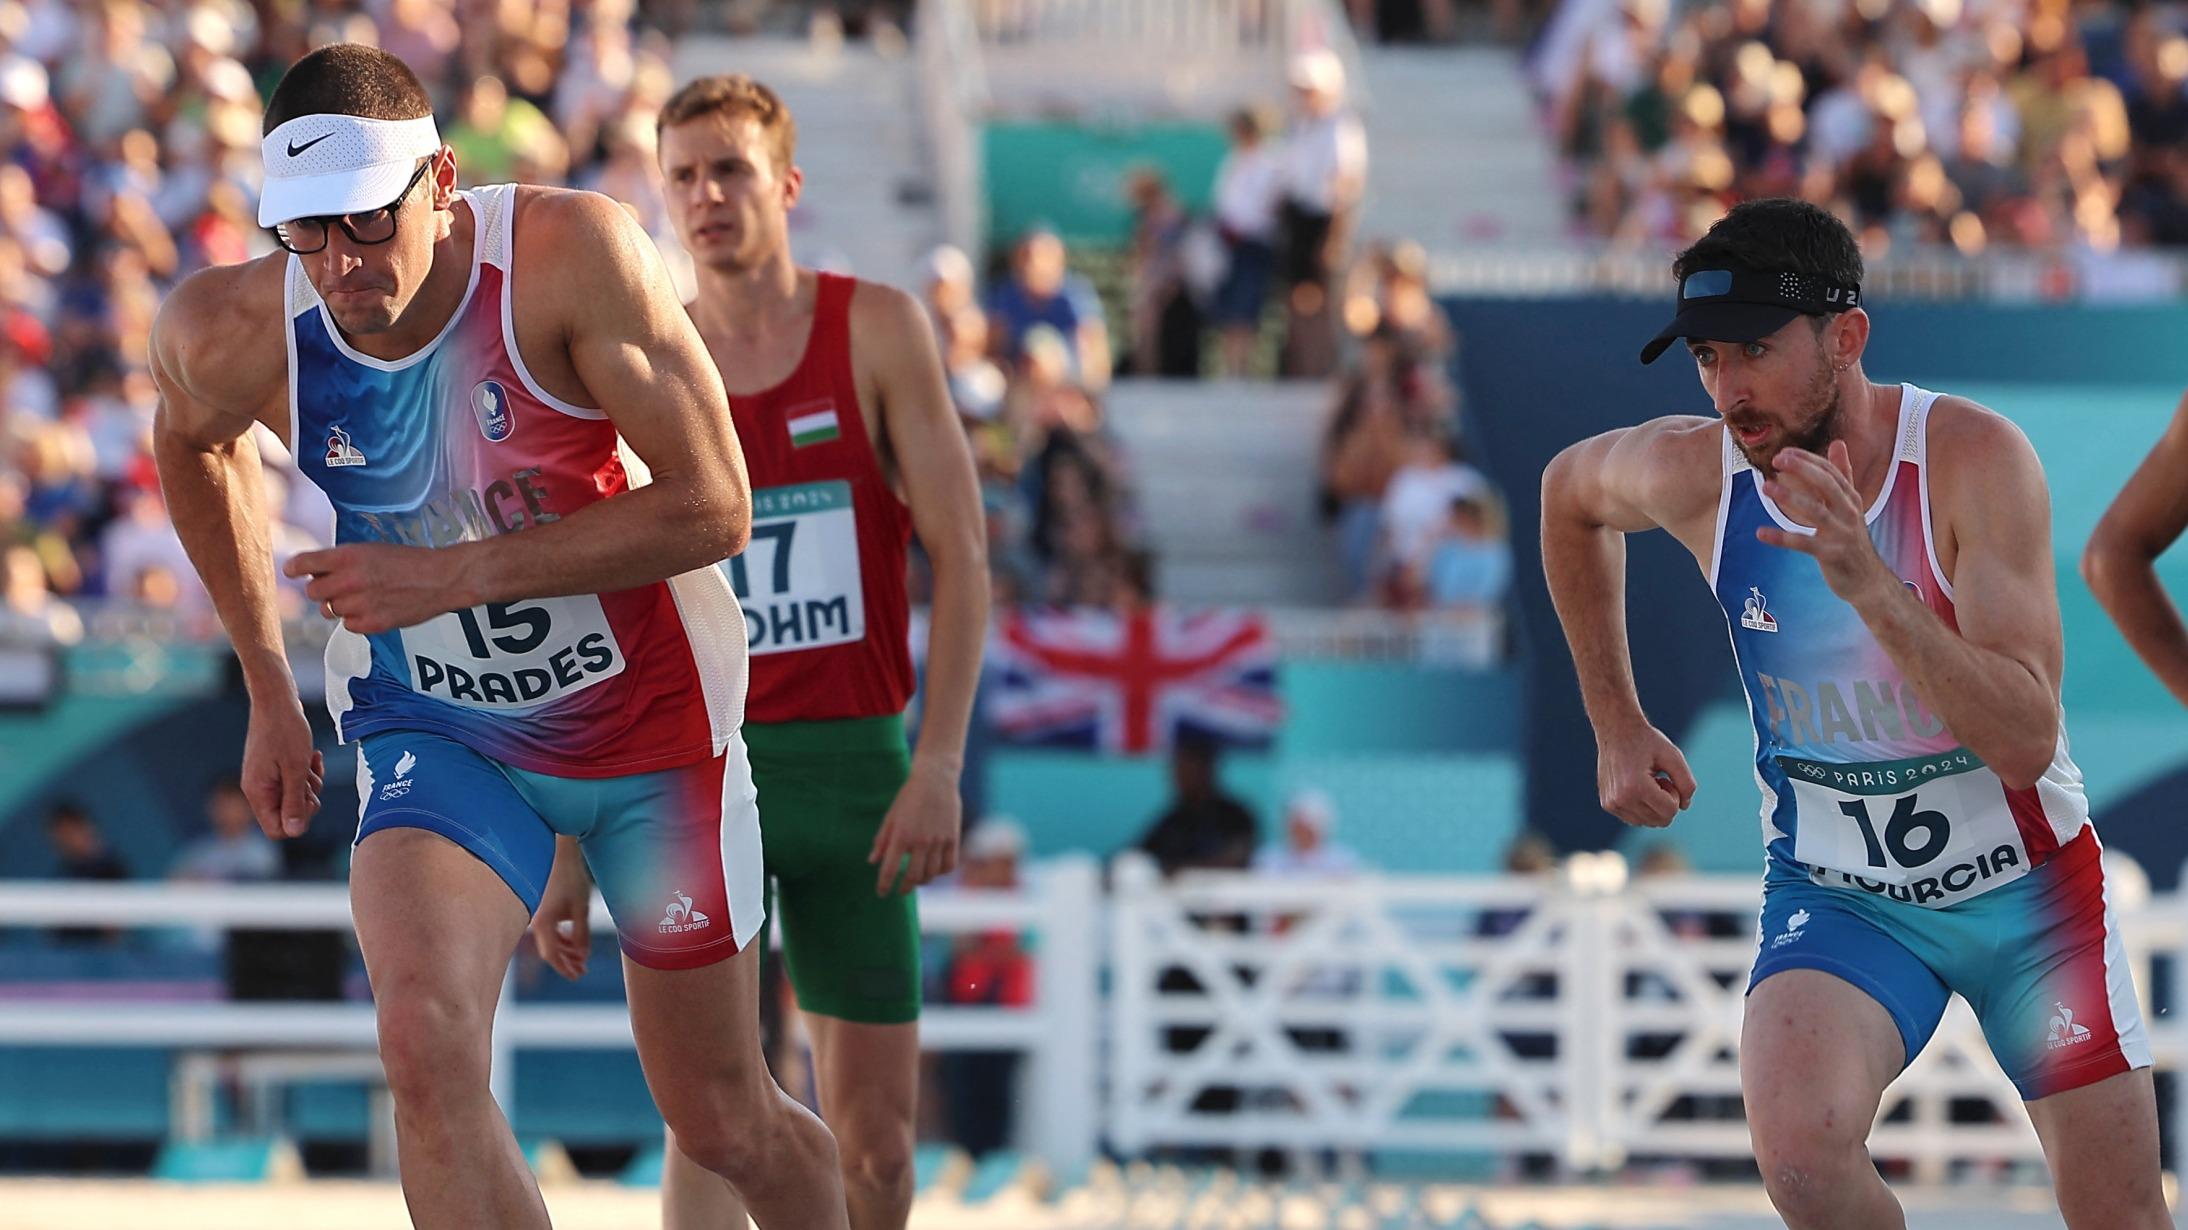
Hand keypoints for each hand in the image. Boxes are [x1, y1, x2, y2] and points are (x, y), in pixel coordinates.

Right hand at [243, 694, 323, 838]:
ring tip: (311, 762)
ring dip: (310, 784)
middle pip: (288, 815)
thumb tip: (293, 832)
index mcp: (258, 792)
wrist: (277, 698)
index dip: (297, 821)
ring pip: (295, 797)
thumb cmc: (286, 730)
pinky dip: (307, 772)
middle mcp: (258, 788)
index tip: (308, 799)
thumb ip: (294, 801)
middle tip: (310, 778)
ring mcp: (266, 777)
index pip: (276, 829)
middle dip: (307, 800)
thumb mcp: (296, 768)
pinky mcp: (275, 767)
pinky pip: (295, 781)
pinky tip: (314, 756)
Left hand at [285, 543, 471, 634]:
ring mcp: (359, 604)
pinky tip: (374, 608)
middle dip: (323, 589)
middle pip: (313, 592)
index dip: (295, 569)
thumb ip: (341, 561)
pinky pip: (348, 625)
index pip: (303, 564)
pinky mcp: (371, 624)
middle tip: (340, 586)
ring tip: (363, 597)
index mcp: (347, 556)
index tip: (293, 571)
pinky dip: (357, 619)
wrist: (441, 579)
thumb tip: (315, 573)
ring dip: (340, 605)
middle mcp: (349, 580)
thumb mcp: (370, 549)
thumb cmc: (409, 561)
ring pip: (330, 611)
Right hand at [529, 842, 593, 979]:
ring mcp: (535, 916)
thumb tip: (583, 955)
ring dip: (565, 950)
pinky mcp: (538, 909)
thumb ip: (581, 933)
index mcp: (542, 924)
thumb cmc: (569, 877)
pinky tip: (573, 940)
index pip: (552, 955)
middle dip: (566, 962)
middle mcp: (534, 922)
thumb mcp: (581, 907)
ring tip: (581, 957)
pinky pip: (548, 930)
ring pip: (549, 941)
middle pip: (549, 951)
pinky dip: (560, 937)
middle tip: (582, 971)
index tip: (578, 976)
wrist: (555, 852)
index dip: (565, 968)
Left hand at [870, 760, 961, 895]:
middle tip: (901, 890)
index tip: (882, 892)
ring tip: (918, 879)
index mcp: (901, 836)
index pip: (890, 870)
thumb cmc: (909, 797)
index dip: (884, 885)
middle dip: (905, 888)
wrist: (935, 779)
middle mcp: (920, 841)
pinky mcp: (953, 838)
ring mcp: (939, 840)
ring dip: (923, 881)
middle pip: (913, 877)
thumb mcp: (891, 817)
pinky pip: (949, 865)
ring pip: (932, 873)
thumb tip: (872, 861)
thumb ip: (882, 841)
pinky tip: (934, 869)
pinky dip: (941, 872)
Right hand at [1596, 720, 1696, 827]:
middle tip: (1658, 780)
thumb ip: (1687, 783)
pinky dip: (1642, 807)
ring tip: (1647, 782)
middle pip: (1659, 821)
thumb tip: (1684, 807)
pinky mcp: (1607, 805)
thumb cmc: (1646, 741)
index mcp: (1635, 787)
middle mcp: (1620, 799)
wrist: (1616, 729)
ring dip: (1653, 805)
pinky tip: (1636, 786)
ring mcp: (1611, 804)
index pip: (1670, 811)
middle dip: (1666, 802)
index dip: (1676, 795)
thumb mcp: (1673, 756)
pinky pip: (1634, 819)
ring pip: (1647, 822)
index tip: (1666, 777)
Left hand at [1757, 441, 1892, 603]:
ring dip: (1790, 497)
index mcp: (1850, 498)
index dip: (1808, 460)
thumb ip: (1843, 475)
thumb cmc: (1853, 539)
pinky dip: (1781, 538)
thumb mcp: (1850, 505)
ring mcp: (1841, 533)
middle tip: (1778, 459)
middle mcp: (1848, 512)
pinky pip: (1803, 543)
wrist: (1868, 580)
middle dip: (1803, 469)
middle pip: (1826, 484)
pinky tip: (1760, 533)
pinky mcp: (1831, 554)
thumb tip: (1838, 443)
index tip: (1785, 451)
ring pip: (1815, 510)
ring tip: (1766, 487)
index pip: (1830, 472)